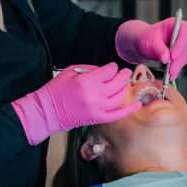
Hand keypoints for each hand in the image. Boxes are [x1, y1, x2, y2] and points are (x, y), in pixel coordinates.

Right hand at [11, 63, 140, 144]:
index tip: (110, 67)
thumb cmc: (57, 90)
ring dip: (125, 88)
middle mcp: (94, 96)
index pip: (109, 71)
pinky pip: (118, 115)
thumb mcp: (71, 71)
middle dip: (123, 75)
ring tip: (124, 83)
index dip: (112, 67)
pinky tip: (138, 104)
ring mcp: (97, 109)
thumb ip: (90, 68)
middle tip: (124, 72)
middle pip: (118, 83)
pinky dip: (129, 110)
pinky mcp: (98, 119)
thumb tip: (106, 71)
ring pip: (120, 97)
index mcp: (87, 82)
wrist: (48, 111)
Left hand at [115, 18, 186, 78]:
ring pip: (186, 55)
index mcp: (174, 24)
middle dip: (179, 59)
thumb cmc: (146, 38)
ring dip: (178, 66)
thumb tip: (166, 59)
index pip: (184, 30)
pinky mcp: (181, 53)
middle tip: (171, 69)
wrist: (142, 44)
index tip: (173, 56)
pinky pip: (182, 62)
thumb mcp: (150, 42)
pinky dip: (177, 69)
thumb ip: (158, 49)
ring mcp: (182, 43)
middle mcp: (181, 33)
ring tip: (170, 74)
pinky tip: (171, 75)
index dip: (181, 43)